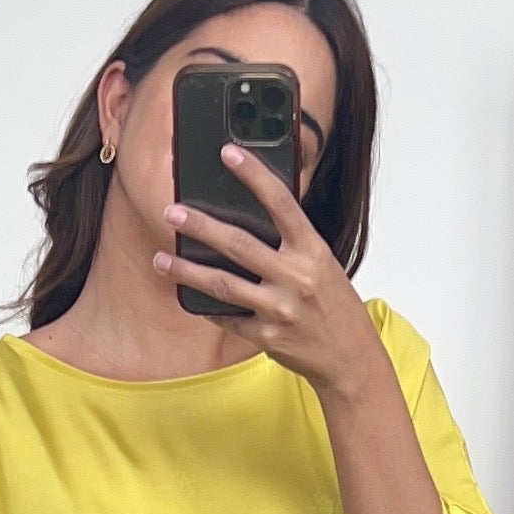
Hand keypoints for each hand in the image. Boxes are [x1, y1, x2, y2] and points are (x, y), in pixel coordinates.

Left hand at [154, 150, 385, 402]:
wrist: (352, 359)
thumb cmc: (336, 308)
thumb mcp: (324, 266)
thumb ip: (293, 245)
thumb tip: (251, 220)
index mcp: (313, 251)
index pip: (282, 203)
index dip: (254, 175)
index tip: (228, 153)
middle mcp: (296, 277)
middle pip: (239, 244)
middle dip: (200, 226)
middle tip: (172, 213)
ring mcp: (279, 309)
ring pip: (222, 284)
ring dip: (186, 270)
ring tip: (161, 259)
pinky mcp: (267, 336)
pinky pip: (228, 318)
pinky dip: (207, 307)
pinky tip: (189, 296)